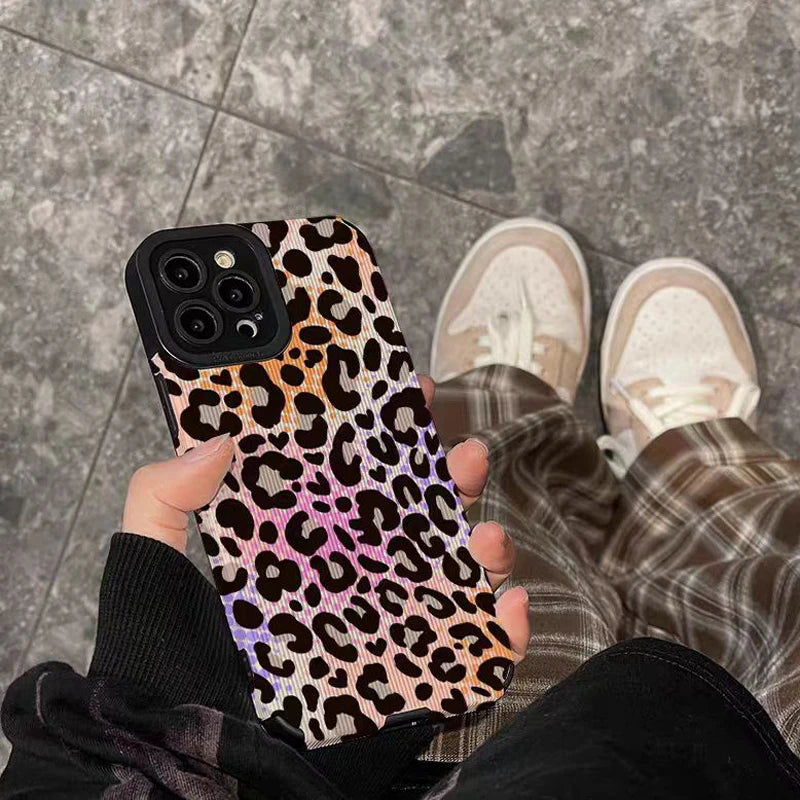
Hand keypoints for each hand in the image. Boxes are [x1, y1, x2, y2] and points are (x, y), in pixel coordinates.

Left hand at [123, 376, 528, 662]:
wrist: (190, 763)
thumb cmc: (167, 660)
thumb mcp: (154, 563)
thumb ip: (164, 495)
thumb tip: (215, 439)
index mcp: (304, 540)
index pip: (355, 474)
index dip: (387, 431)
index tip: (410, 392)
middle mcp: (350, 576)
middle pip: (417, 515)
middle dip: (450, 477)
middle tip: (462, 455)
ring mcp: (382, 625)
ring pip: (453, 573)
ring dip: (484, 546)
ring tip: (485, 536)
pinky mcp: (407, 681)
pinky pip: (471, 652)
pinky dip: (503, 630)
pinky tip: (509, 607)